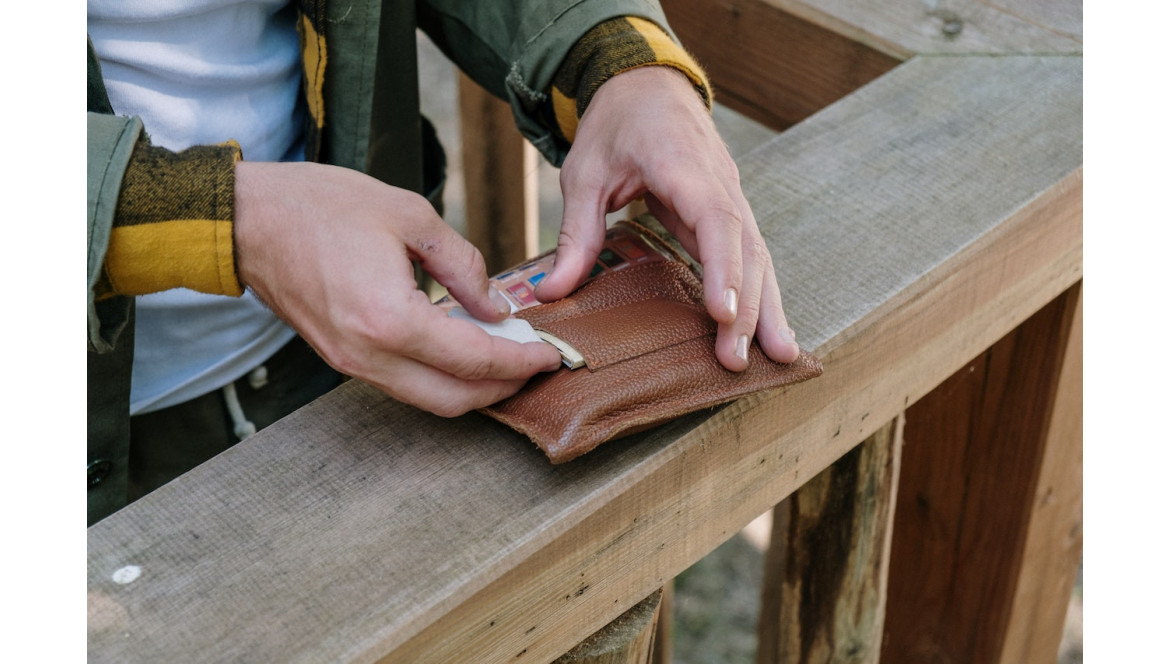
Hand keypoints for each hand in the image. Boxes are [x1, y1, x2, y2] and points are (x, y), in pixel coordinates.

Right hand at [234, 161, 561, 416]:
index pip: (474, 360)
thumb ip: (462, 266)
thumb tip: (497, 305)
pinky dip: (438, 376)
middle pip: (454, 400)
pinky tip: (460, 346)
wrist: (246, 220)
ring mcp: (351, 363)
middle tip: (534, 365)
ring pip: (427, 399)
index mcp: (391, 320)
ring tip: (504, 357)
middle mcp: (370, 356)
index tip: (551, 356)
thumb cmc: (319, 206)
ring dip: (471, 387)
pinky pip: (401, 383)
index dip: (520, 362)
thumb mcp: (409, 216)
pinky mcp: (340, 358)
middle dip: (502, 389)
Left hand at [534, 66, 799, 370]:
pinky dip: (762, 293)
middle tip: (737, 360)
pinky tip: (768, 331)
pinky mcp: (730, 211)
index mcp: (683, 166)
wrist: (646, 84)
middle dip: (748, 307)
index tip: (723, 314)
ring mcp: (731, 197)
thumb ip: (576, 234)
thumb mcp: (584, 174)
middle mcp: (719, 183)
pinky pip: (751, 255)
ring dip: (768, 307)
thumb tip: (551, 293)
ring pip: (758, 256)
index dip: (723, 269)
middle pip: (745, 249)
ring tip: (780, 357)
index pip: (715, 220)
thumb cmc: (615, 125)